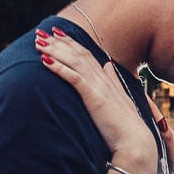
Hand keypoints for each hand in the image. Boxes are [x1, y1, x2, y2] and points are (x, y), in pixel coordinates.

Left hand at [36, 28, 154, 159]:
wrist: (135, 141)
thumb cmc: (126, 126)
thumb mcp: (120, 98)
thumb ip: (113, 80)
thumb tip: (108, 65)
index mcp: (107, 79)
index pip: (87, 55)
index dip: (71, 43)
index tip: (57, 34)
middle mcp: (103, 79)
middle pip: (78, 54)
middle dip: (58, 41)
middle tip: (41, 32)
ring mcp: (99, 87)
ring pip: (74, 61)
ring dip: (55, 50)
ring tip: (38, 43)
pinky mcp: (94, 98)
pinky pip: (74, 78)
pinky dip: (59, 68)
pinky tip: (45, 61)